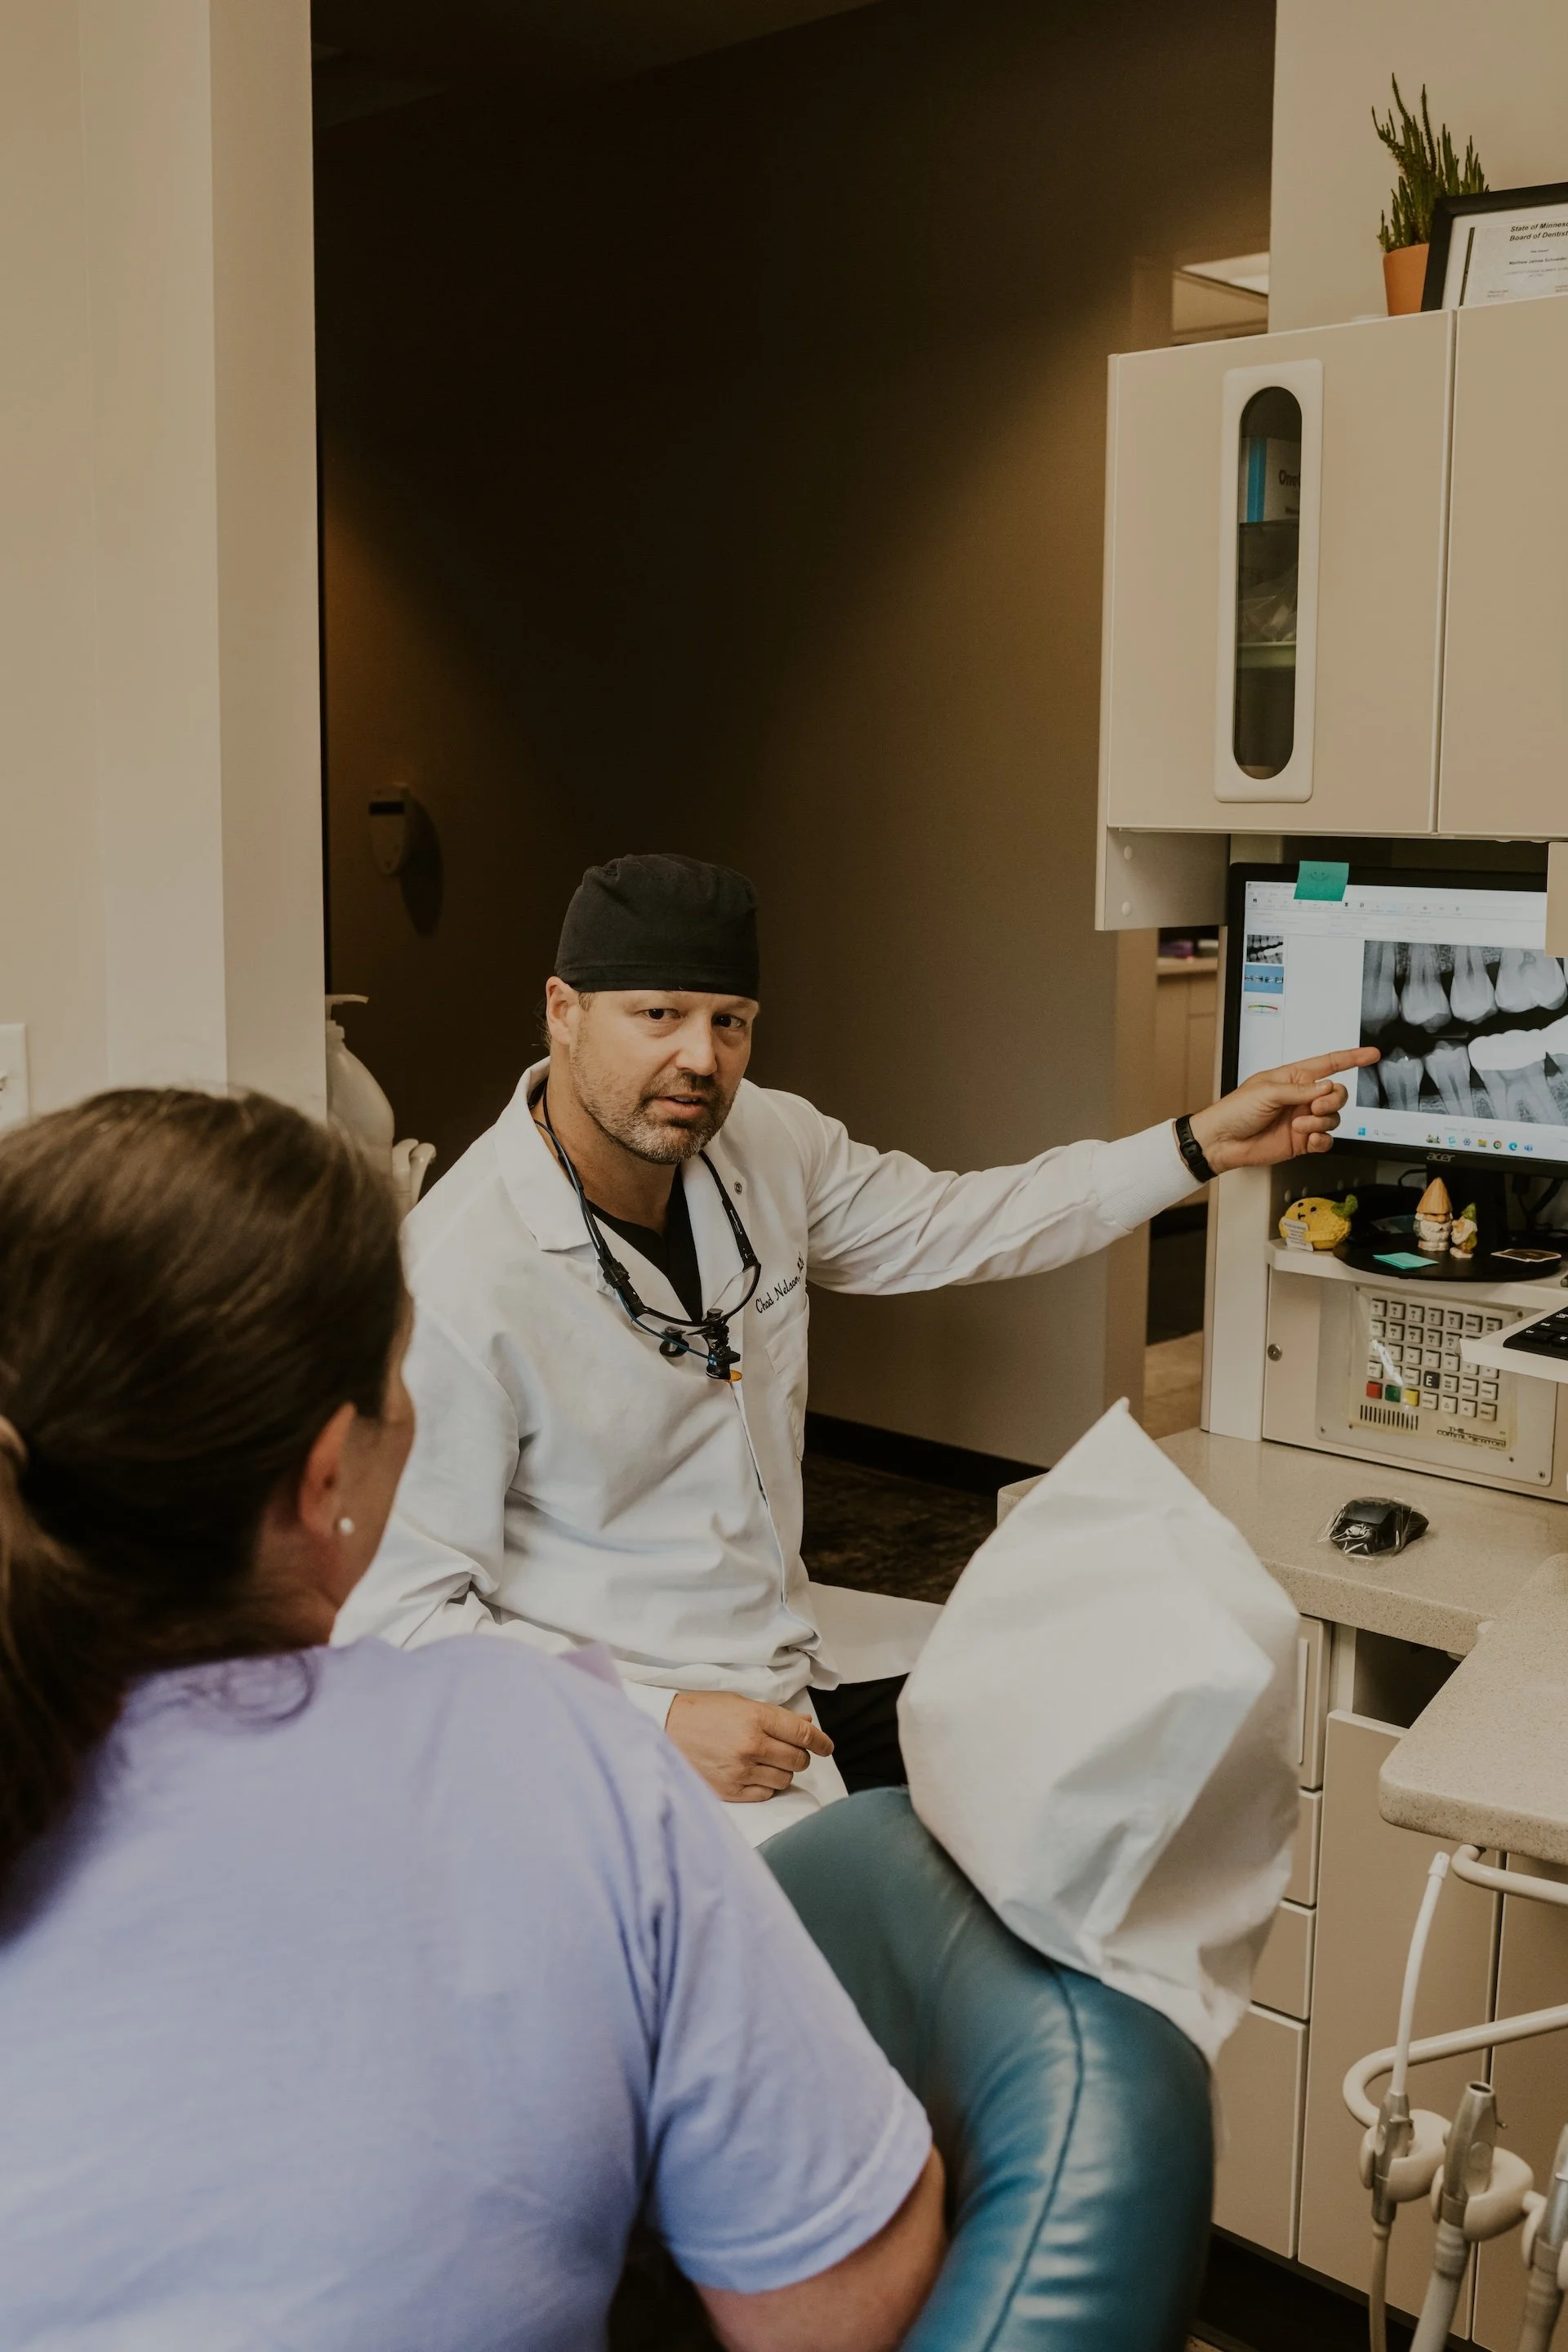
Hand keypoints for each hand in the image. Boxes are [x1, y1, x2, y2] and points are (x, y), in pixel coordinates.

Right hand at [666, 1691, 833, 1803]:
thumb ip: (776, 1716)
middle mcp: (751, 1746)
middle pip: (797, 1759)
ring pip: (784, 1779)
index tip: (827, 1746)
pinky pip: (765, 1794)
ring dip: (782, 1771)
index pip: (802, 1733)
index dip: (820, 1741)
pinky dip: (766, 1785)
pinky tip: (755, 1774)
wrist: (664, 1730)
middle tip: (792, 1751)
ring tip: (767, 1761)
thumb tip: (807, 1723)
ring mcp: (741, 1771)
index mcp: (756, 1718)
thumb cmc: (702, 1712)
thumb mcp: (741, 1704)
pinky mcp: (730, 1791)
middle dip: (801, 1756)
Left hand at [1188, 1047, 1380, 1173]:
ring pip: (1334, 1117)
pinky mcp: (1302, 1141)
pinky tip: (1309, 1138)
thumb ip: (1300, 1090)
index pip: (1328, 1064)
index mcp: (1293, 1078)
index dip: (1351, 1058)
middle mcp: (1301, 1098)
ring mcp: (1303, 1119)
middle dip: (1333, 1099)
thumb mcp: (1267, 1091)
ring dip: (1321, 1121)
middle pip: (1338, 1094)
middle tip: (1315, 1106)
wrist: (1223, 1141)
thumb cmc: (1235, 1110)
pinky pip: (1326, 1140)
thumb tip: (1326, 1088)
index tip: (1371, 1054)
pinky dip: (1321, 1139)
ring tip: (1300, 1125)